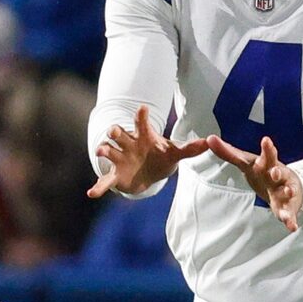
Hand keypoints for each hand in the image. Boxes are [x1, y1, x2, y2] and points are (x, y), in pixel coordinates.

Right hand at [86, 105, 204, 199]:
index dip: (141, 116)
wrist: (147, 172)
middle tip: (113, 131)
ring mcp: (119, 159)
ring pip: (109, 151)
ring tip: (102, 151)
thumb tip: (210, 142)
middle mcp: (128, 144)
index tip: (143, 109)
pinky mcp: (115, 176)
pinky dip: (99, 187)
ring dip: (104, 150)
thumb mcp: (175, 152)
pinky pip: (105, 181)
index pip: (141, 123)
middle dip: (115, 131)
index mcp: (142, 137)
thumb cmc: (159, 156)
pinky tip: (92, 193)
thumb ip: (190, 148)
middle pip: (118, 133)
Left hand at [205, 132, 302, 231]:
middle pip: (278, 171)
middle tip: (274, 170)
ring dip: (287, 192)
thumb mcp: (248, 162)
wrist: (293, 187)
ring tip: (288, 192)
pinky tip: (292, 227)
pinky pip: (290, 214)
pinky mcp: (288, 207)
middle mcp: (278, 176)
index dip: (267, 149)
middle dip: (277, 171)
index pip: (266, 155)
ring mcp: (285, 191)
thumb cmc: (265, 172)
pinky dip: (290, 220)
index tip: (266, 140)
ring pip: (287, 191)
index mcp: (267, 165)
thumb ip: (229, 152)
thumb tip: (210, 138)